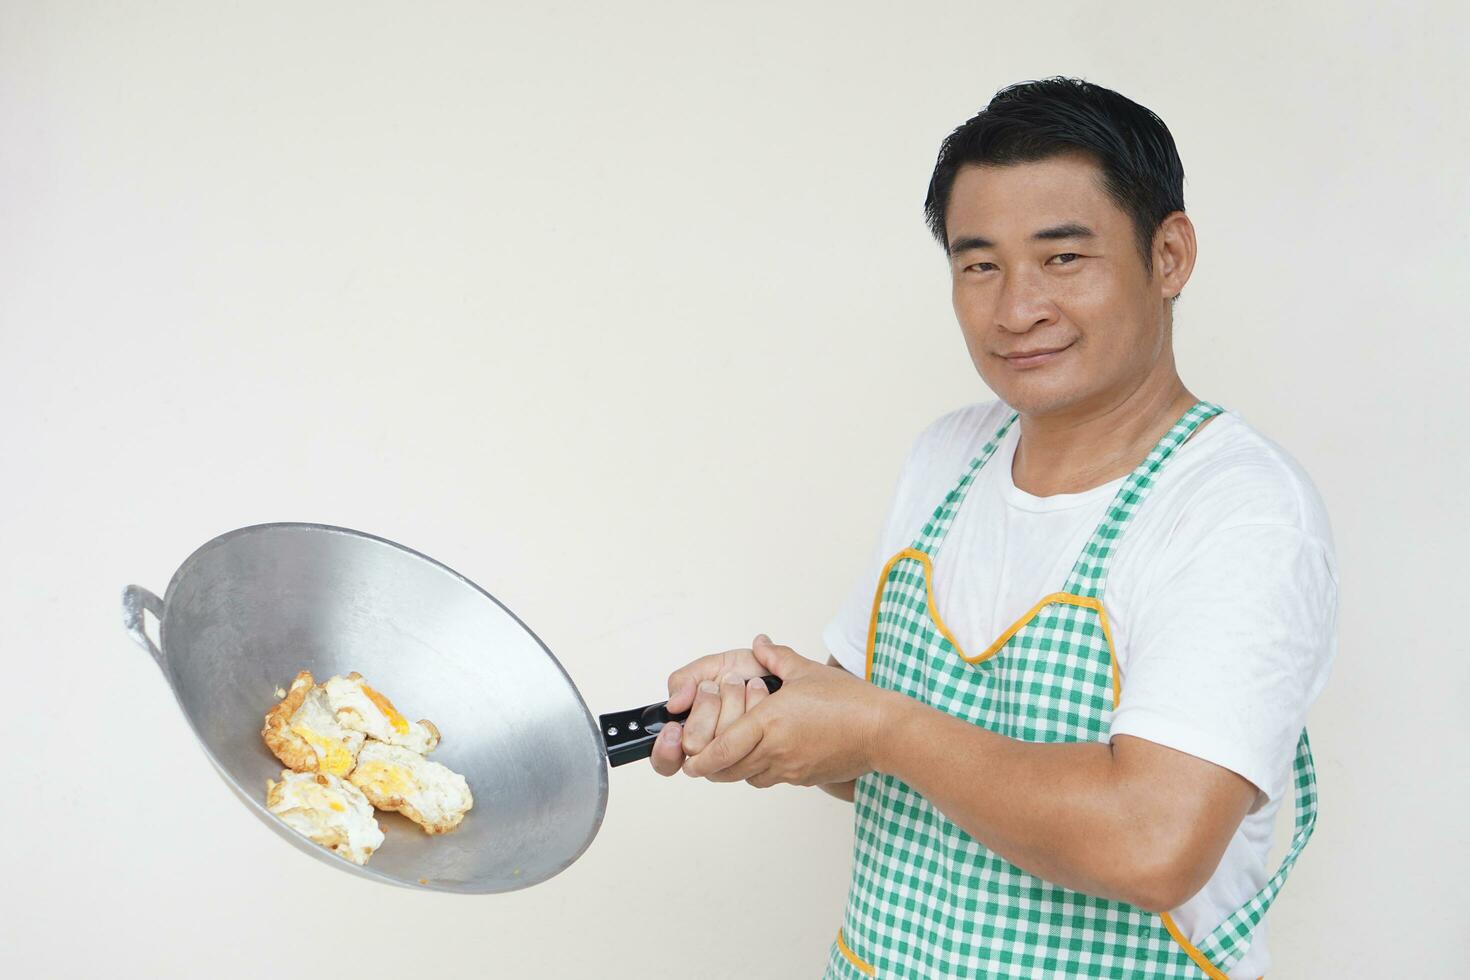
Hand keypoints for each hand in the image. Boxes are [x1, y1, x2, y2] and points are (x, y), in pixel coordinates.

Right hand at [649, 643, 772, 776]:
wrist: (779, 670)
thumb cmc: (744, 672)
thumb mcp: (708, 667)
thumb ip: (684, 680)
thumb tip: (673, 705)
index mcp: (691, 730)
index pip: (666, 760)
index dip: (666, 749)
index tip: (674, 729)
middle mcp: (712, 746)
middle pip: (693, 745)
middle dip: (706, 706)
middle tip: (715, 688)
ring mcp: (735, 752)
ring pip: (720, 741)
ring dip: (731, 702)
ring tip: (740, 685)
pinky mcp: (758, 751)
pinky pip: (748, 738)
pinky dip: (752, 705)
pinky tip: (756, 690)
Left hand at [681, 634, 893, 787]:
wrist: (884, 731)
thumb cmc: (850, 701)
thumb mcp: (807, 671)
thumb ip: (777, 657)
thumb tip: (760, 644)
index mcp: (771, 722)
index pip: (723, 748)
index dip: (702, 758)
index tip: (690, 760)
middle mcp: (776, 750)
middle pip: (730, 770)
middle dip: (712, 767)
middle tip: (701, 761)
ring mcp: (791, 768)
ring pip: (749, 777)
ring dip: (737, 769)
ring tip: (733, 754)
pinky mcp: (805, 778)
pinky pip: (773, 779)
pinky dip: (762, 771)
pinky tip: (768, 754)